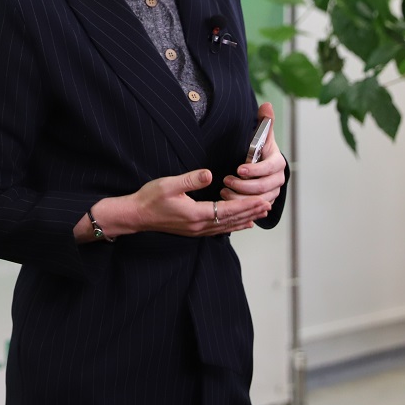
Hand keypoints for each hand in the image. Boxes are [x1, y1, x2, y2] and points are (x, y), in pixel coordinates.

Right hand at [118, 168, 269, 237]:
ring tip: (259, 214)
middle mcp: (199, 226)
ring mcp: (196, 230)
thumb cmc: (150, 198)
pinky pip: (218, 229)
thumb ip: (191, 179)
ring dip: (245, 219)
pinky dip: (232, 225)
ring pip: (227, 226)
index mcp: (196, 214)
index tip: (262, 200)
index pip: (228, 210)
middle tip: (268, 206)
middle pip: (232, 220)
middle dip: (251, 212)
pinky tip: (239, 223)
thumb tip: (210, 174)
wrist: (136, 215)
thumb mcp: (169, 184)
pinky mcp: (193, 229)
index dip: (247, 205)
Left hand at [220, 102, 286, 208]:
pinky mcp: (266, 202)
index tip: (239, 168)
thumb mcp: (262, 136)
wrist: (262, 164)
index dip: (255, 169)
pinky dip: (241, 204)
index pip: (269, 168)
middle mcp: (279, 179)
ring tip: (223, 191)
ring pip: (258, 200)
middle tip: (226, 181)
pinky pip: (254, 207)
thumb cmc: (260, 149)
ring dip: (240, 196)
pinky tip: (227, 199)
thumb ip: (264, 122)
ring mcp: (273, 192)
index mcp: (278, 162)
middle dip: (243, 185)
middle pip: (263, 187)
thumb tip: (267, 105)